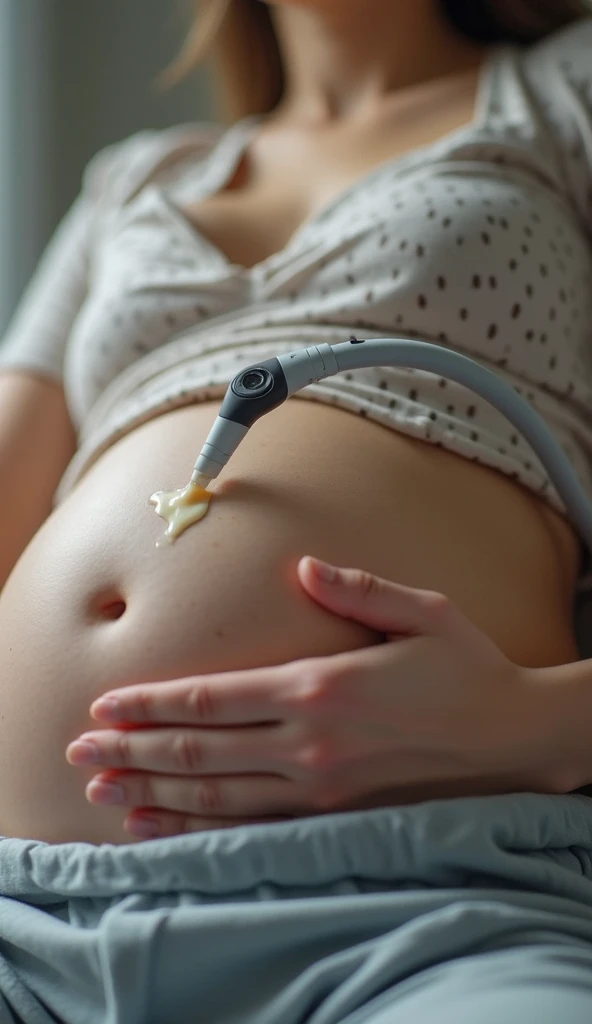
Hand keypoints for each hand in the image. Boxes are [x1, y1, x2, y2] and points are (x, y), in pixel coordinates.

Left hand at [65, 557, 547, 839]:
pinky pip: (252, 825)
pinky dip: (199, 827)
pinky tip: (164, 826)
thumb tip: (302, 566)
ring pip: (215, 795)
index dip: (153, 703)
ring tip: (102, 789)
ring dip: (152, 791)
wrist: (513, 736)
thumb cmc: (467, 667)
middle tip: (79, 751)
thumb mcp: (420, 611)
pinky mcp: (333, 815)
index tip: (107, 705)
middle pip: (199, 750)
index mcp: (319, 686)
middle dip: (132, 749)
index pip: (213, 698)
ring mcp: (319, 787)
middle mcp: (309, 742)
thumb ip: (355, 588)